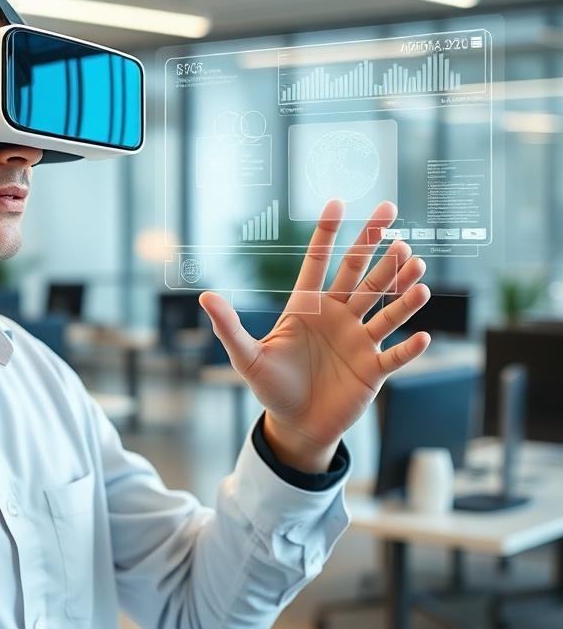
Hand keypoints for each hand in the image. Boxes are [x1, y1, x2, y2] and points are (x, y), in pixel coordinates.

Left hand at [200, 200, 430, 472]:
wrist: (296, 425)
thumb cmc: (270, 387)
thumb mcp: (246, 357)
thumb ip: (229, 327)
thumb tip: (204, 296)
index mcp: (307, 307)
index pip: (318, 263)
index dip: (326, 234)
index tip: (337, 203)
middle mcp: (338, 317)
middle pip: (359, 274)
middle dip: (375, 245)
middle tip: (389, 212)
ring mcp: (358, 341)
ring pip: (384, 308)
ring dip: (401, 290)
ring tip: (417, 266)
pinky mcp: (374, 370)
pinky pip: (396, 356)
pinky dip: (410, 348)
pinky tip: (423, 336)